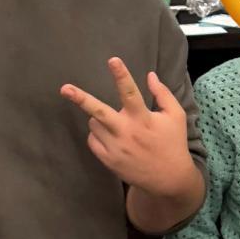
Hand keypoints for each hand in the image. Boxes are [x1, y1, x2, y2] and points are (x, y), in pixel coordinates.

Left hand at [61, 57, 194, 195]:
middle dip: (81, 99)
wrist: (168, 179)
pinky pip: (92, 139)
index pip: (130, 92)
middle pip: (98, 112)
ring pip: (94, 123)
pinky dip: (98, 134)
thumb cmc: (172, 142)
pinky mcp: (108, 160)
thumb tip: (150, 75)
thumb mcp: (175, 116)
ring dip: (100, 118)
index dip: (121, 75)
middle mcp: (126, 132)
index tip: (113, 60)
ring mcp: (115, 147)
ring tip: (116, 125)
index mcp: (143, 118)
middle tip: (64, 89)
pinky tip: (112, 137)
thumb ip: (163, 94)